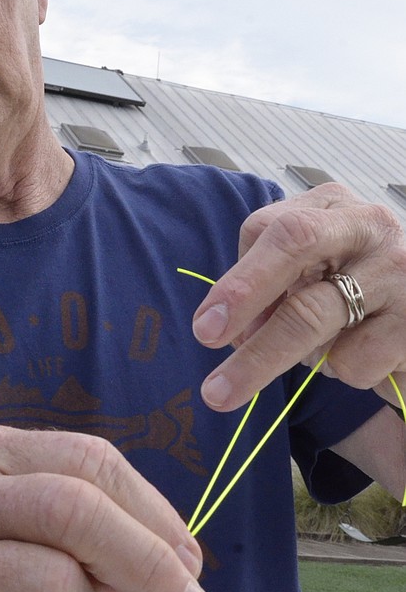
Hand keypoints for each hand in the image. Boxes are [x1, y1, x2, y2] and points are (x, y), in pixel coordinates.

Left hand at [191, 183, 405, 411]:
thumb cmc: (355, 296)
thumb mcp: (310, 277)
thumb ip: (269, 290)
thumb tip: (232, 330)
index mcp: (332, 207)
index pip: (271, 228)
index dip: (235, 280)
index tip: (205, 326)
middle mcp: (369, 225)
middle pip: (294, 247)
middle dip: (244, 296)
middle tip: (205, 339)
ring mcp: (399, 271)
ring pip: (313, 317)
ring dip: (268, 358)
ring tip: (251, 384)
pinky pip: (352, 360)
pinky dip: (341, 373)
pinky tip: (363, 358)